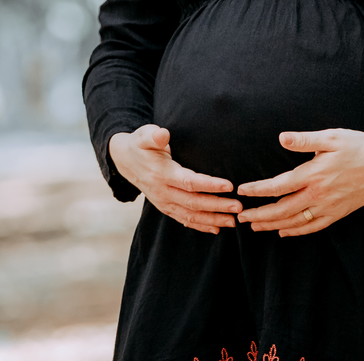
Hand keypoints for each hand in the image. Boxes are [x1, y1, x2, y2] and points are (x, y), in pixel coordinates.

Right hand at [109, 124, 240, 233]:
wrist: (124, 160)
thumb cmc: (140, 145)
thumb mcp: (143, 135)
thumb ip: (153, 135)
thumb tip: (163, 134)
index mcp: (162, 173)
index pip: (189, 182)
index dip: (209, 185)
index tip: (229, 186)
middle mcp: (163, 191)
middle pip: (193, 202)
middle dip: (217, 206)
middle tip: (238, 208)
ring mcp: (163, 202)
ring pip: (190, 215)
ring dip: (212, 219)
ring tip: (233, 222)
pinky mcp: (165, 207)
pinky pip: (183, 220)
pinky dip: (200, 226)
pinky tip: (216, 228)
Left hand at [236, 129, 363, 236]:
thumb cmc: (358, 147)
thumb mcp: (331, 137)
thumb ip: (305, 140)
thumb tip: (282, 138)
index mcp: (313, 174)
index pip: (278, 186)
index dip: (258, 190)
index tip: (242, 191)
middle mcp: (318, 194)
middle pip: (282, 209)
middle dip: (259, 214)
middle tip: (240, 217)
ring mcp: (328, 207)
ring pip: (295, 221)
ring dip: (273, 225)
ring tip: (255, 227)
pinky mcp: (338, 213)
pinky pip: (313, 227)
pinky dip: (296, 231)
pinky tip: (284, 232)